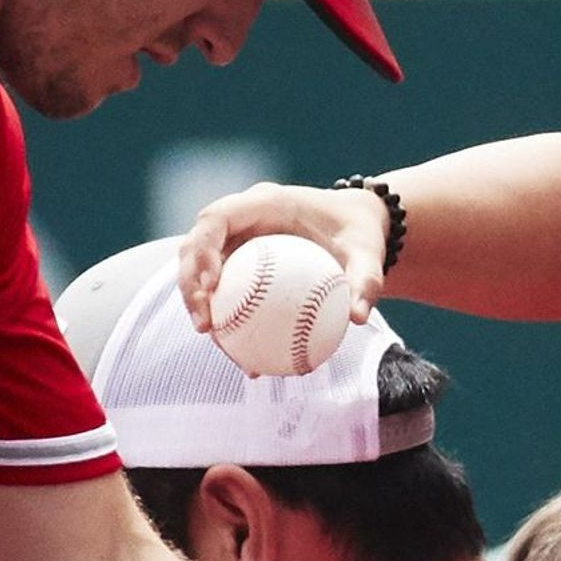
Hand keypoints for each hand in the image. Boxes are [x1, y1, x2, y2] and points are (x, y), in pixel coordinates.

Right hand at [178, 181, 390, 328]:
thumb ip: (366, 280)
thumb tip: (357, 317)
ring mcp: (239, 240)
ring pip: (202, 271)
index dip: (202, 249)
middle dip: (190, 285)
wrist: (357, 227)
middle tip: (205, 326)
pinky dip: (228, 319)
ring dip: (200, 306)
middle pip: (196, 245)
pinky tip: (246, 358)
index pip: (217, 218)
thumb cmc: (360, 233)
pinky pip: (226, 291)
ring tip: (216, 344)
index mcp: (265, 202)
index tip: (210, 286)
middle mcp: (243, 218)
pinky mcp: (242, 261)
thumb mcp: (370, 253)